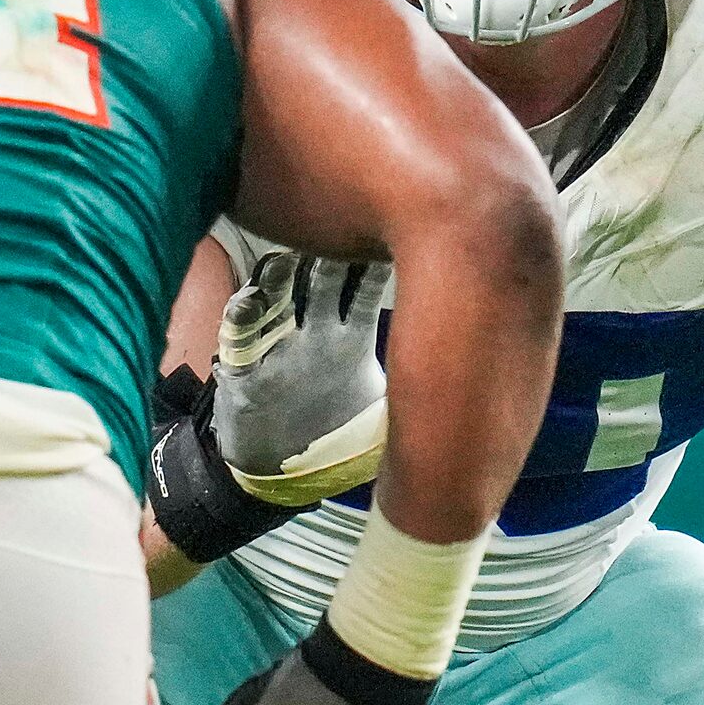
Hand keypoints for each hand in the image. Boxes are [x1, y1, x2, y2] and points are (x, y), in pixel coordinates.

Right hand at [215, 253, 391, 506]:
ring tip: (285, 261)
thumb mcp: (378, 413)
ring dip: (278, 277)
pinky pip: (240, 338)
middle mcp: (314, 334)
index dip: (373, 264)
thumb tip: (462, 370)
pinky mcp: (245, 370)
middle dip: (327, 254)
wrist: (282, 476)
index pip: (364, 290)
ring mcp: (279, 347)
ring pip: (277, 297)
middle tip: (338, 228)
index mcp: (349, 341)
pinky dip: (242, 318)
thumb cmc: (334, 439)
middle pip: (320, 281)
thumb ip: (410, 389)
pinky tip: (250, 303)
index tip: (387, 236)